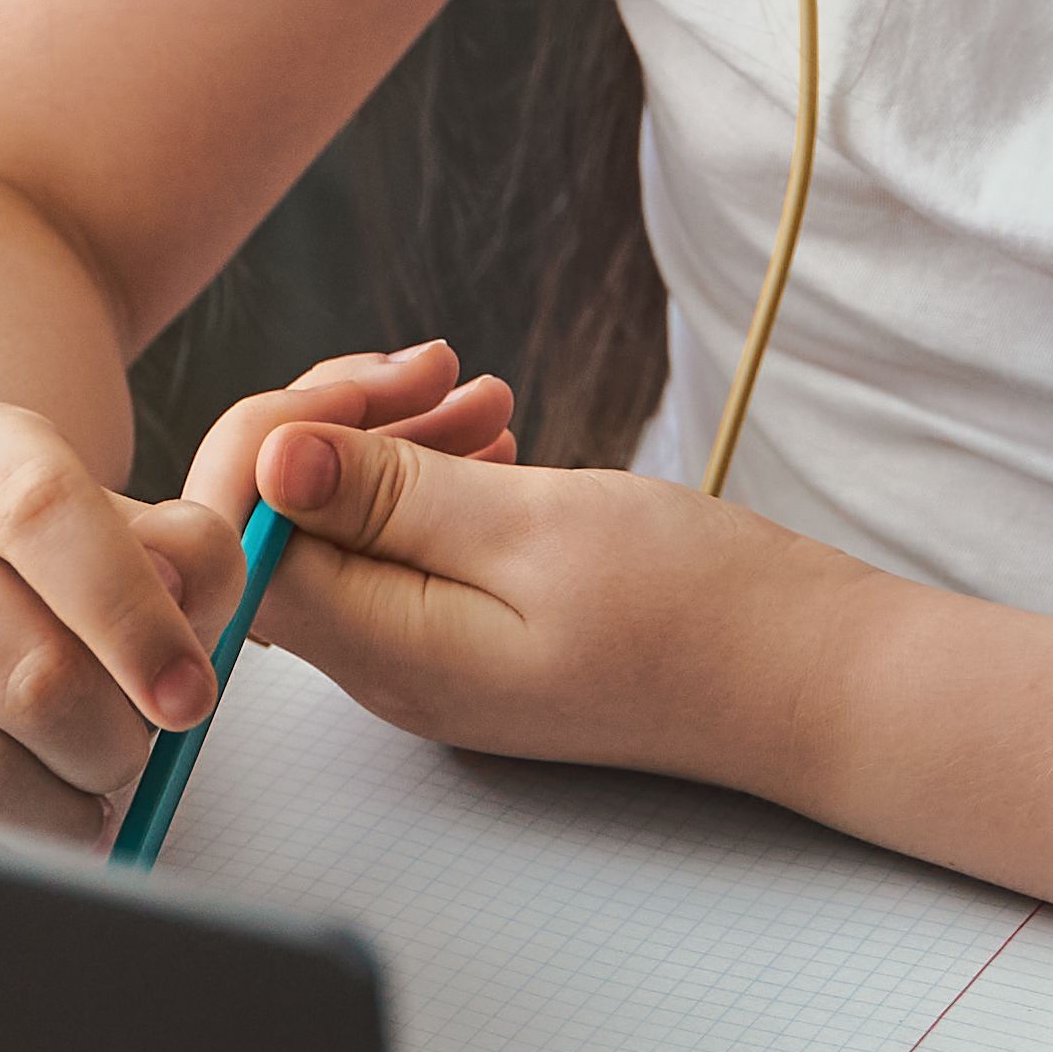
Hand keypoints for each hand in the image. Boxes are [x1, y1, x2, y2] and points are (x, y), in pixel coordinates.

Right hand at [0, 344, 519, 841]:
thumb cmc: (44, 579)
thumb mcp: (130, 531)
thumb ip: (213, 539)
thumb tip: (275, 544)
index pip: (52, 511)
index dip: (137, 614)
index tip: (197, 699)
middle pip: (24, 667)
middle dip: (115, 743)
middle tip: (145, 761)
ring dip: (56, 806)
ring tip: (91, 802)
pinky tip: (3, 816)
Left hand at [240, 413, 891, 791]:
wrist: (811, 680)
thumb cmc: (697, 614)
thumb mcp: (535, 528)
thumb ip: (392, 495)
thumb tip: (270, 458)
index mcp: (382, 647)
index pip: (241, 536)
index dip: (279, 436)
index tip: (381, 384)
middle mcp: (385, 663)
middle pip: (283, 523)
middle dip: (335, 423)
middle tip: (436, 371)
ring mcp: (428, 652)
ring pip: (348, 521)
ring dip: (393, 438)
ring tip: (481, 392)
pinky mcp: (474, 633)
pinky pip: (408, 541)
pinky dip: (435, 474)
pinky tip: (495, 436)